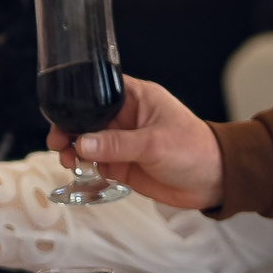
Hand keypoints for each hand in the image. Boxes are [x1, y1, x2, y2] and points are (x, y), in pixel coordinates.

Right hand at [58, 76, 222, 209]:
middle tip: (58, 143)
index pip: (99, 90)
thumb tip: (82, 143)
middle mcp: (126, 118)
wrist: (214, 182)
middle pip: (86, 118)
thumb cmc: (194, 151)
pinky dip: (84, 166)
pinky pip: (95, 162)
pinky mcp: (122, 164)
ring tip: (67, 160)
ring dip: (73, 149)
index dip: (78, 100)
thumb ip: (117, 144)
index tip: (60, 114)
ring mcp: (122, 142)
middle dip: (69, 129)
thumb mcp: (154, 144)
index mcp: (136, 98)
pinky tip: (80, 170)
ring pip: (87, 141)